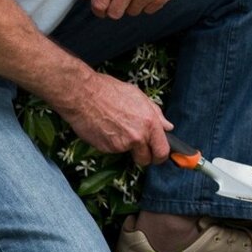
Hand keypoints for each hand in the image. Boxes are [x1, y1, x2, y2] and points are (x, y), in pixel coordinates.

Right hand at [54, 71, 172, 165]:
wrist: (83, 95)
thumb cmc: (110, 91)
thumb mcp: (139, 97)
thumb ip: (156, 114)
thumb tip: (167, 127)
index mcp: (150, 123)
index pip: (162, 151)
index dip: (161, 156)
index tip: (158, 155)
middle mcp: (137, 137)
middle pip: (146, 160)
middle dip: (144, 157)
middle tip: (139, 148)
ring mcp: (121, 145)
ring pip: (128, 154)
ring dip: (126, 146)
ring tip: (117, 127)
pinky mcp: (106, 149)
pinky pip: (113, 150)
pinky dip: (111, 143)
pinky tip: (106, 128)